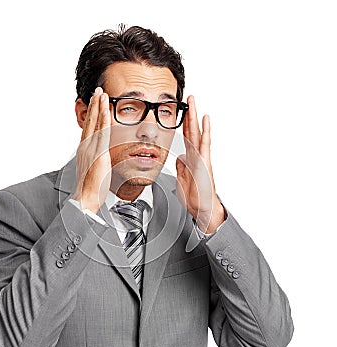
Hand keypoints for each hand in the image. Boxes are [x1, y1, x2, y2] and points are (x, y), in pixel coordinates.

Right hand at [72, 87, 111, 213]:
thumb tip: (100, 156)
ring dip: (99, 107)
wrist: (85, 198)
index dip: (91, 113)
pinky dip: (104, 120)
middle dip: (94, 104)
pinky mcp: (98, 154)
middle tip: (98, 90)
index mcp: (84, 150)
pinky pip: (102, 134)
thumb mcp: (92, 169)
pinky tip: (106, 110)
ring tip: (102, 94)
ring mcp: (91, 149)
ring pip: (95, 124)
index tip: (94, 101)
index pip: (88, 126)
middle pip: (89, 121)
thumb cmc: (90, 188)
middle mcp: (85, 146)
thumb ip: (95, 159)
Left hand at [176, 96, 224, 232]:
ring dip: (196, 117)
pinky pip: (205, 144)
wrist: (202, 209)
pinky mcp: (205, 163)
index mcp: (190, 158)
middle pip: (192, 130)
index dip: (183, 123)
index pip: (186, 136)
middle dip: (189, 114)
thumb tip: (179, 157)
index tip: (181, 110)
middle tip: (189, 98)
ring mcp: (202, 157)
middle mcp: (197, 155)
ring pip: (198, 133)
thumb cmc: (194, 196)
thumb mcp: (182, 179)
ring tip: (194, 103)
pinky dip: (205, 131)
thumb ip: (181, 166)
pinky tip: (205, 120)